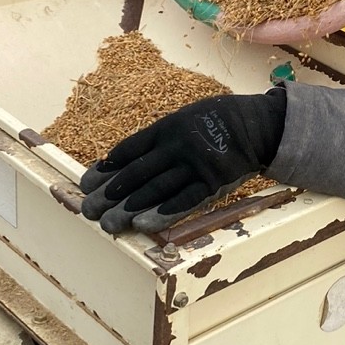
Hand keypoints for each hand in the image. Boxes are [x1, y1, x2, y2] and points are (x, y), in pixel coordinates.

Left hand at [79, 90, 286, 235]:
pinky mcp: (214, 183)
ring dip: (130, 209)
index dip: (106, 169)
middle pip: (136, 174)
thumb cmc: (217, 121)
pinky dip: (164, 213)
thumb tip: (125, 160)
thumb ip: (159, 138)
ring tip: (108, 223)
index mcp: (167, 128)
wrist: (257, 126)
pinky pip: (186, 201)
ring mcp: (196, 165)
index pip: (128, 151)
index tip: (87, 184)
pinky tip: (143, 225)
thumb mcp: (185, 118)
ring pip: (156, 190)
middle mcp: (177, 146)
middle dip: (110, 194)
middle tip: (89, 210)